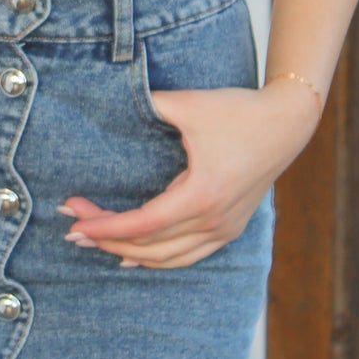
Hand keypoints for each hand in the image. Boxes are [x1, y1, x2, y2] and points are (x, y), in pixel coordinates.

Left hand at [57, 80, 317, 267]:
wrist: (287, 123)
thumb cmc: (238, 111)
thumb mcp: (190, 104)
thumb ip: (150, 103)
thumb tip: (112, 98)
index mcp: (202, 194)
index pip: (142, 224)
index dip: (104, 227)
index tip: (73, 221)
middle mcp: (213, 221)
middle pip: (149, 246)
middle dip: (106, 238)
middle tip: (71, 226)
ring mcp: (223, 229)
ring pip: (166, 258)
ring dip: (127, 252)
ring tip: (93, 240)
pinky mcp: (229, 228)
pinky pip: (186, 256)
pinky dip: (156, 260)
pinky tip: (132, 257)